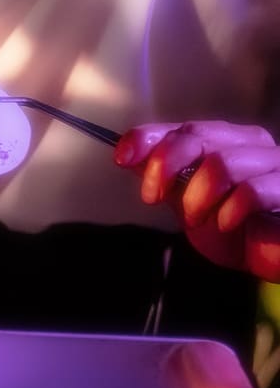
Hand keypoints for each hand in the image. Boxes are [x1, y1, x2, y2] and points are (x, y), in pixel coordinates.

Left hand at [114, 120, 279, 280]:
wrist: (272, 260)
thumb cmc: (235, 232)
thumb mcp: (188, 204)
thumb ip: (164, 178)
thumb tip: (128, 155)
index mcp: (226, 141)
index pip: (181, 128)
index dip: (147, 138)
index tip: (122, 158)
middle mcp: (251, 144)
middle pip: (196, 136)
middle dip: (164, 167)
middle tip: (153, 197)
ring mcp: (275, 162)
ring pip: (220, 163)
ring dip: (197, 196)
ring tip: (197, 219)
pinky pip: (251, 191)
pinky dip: (229, 210)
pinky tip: (227, 224)